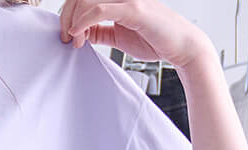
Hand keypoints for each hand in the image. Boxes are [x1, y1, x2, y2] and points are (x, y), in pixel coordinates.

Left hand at [58, 0, 211, 69]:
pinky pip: (100, 9)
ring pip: (87, 0)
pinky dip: (84, 21)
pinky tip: (78, 34)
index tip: (67, 35)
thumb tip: (82, 33)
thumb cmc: (155, 40)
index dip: (69, 13)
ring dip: (74, 21)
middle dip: (67, 16)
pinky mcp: (134, 8)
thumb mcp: (119, 36)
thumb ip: (101, 31)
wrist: (180, 47)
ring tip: (75, 40)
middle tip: (66, 38)